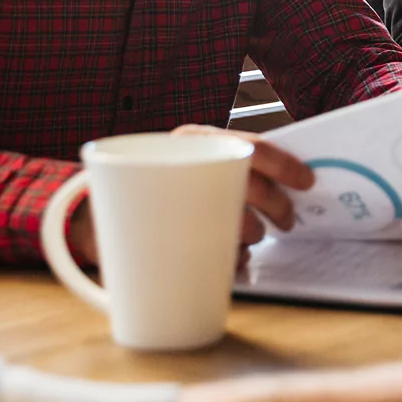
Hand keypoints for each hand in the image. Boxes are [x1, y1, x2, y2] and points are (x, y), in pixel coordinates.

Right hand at [66, 125, 314, 265]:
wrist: (94, 216)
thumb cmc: (161, 189)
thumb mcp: (193, 164)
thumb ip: (231, 167)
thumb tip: (292, 179)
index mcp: (195, 139)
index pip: (252, 147)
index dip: (286, 165)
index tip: (308, 181)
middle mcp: (182, 162)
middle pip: (248, 186)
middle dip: (276, 208)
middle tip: (287, 222)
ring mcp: (168, 199)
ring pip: (234, 222)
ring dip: (250, 236)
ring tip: (247, 239)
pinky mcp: (158, 238)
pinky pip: (215, 256)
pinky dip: (230, 263)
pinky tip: (225, 260)